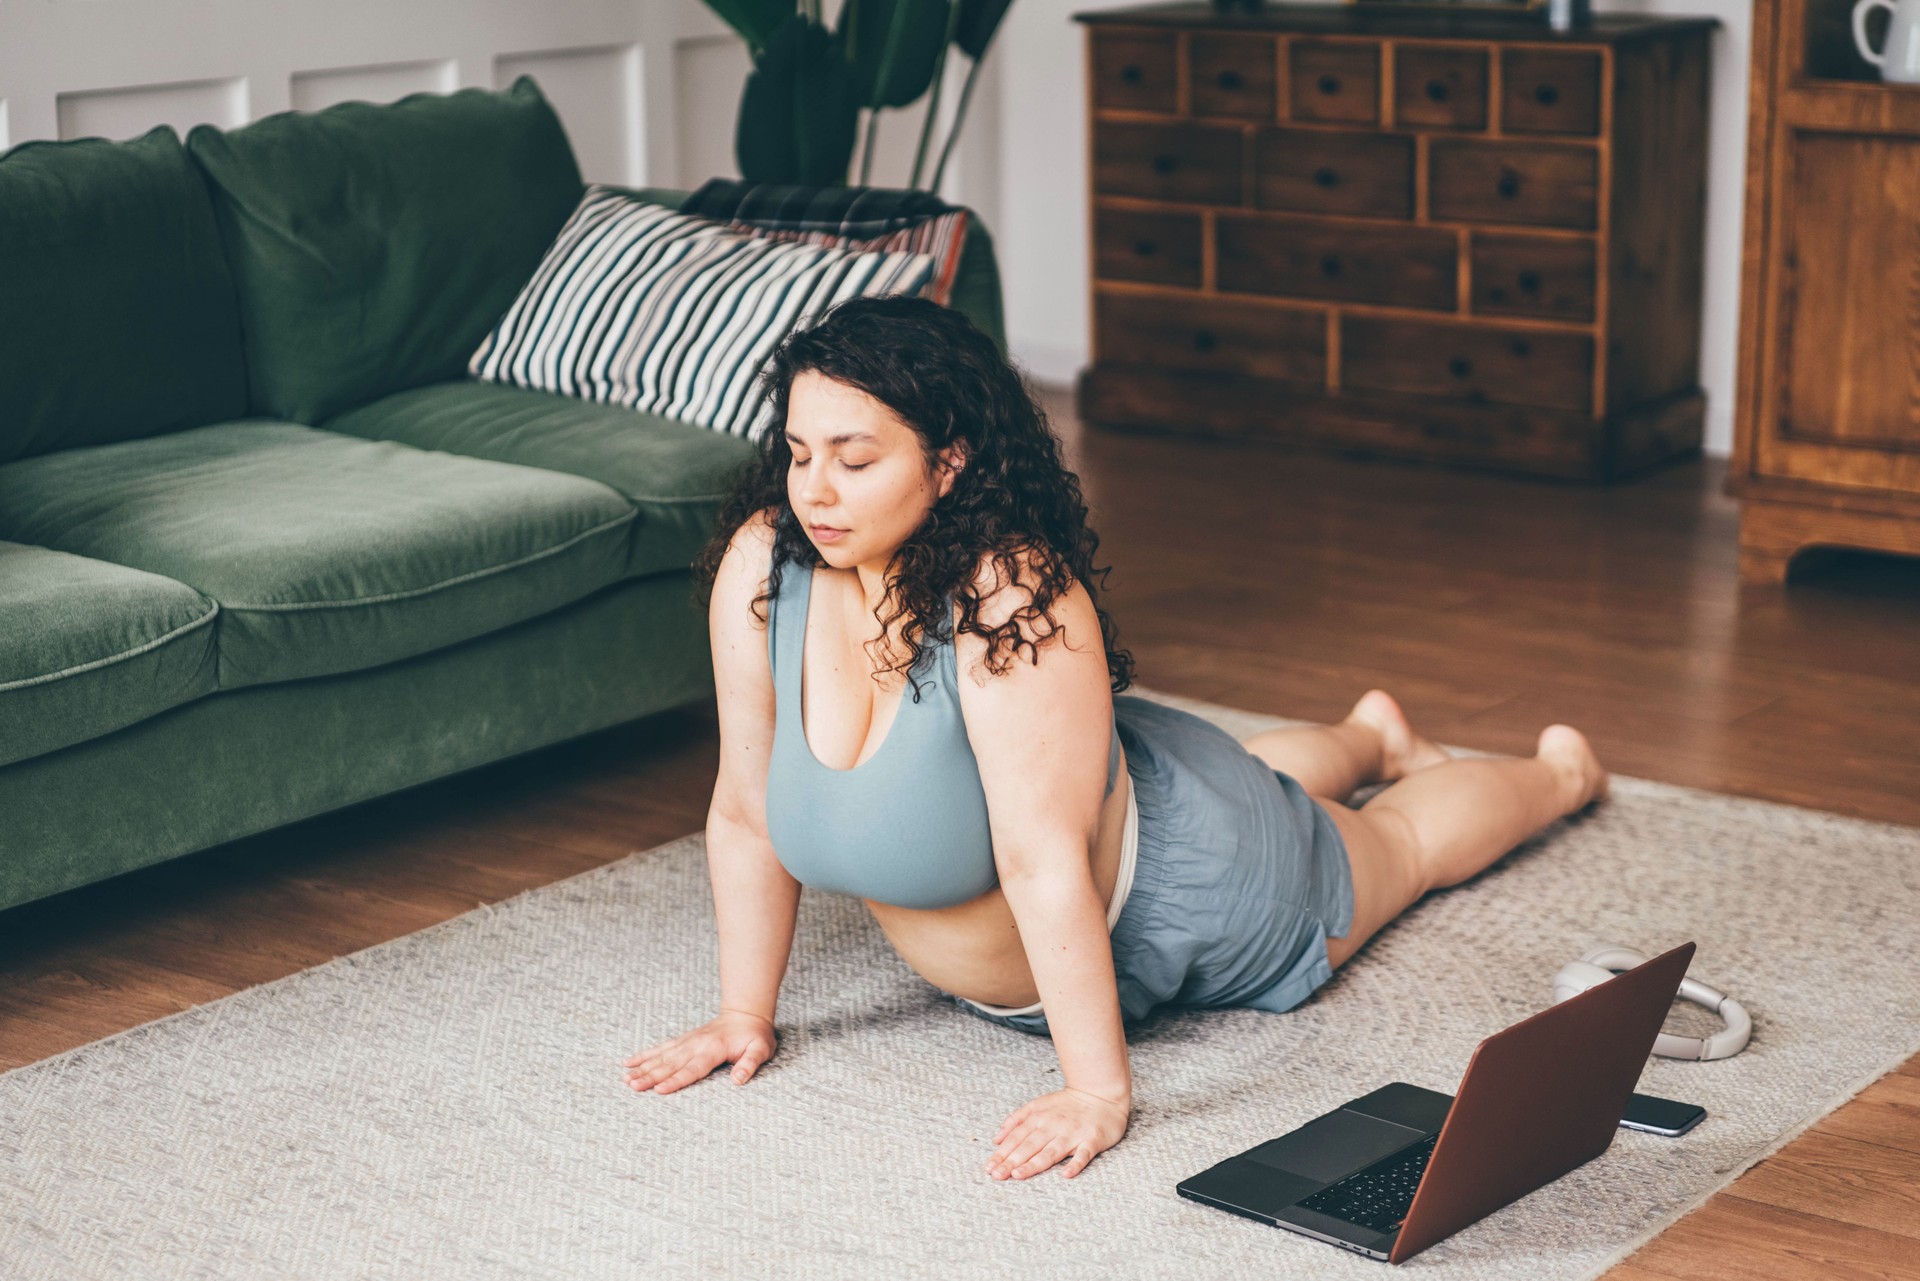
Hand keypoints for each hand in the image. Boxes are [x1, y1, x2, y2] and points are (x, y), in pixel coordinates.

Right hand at [622, 1009, 776, 1094]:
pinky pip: (660, 1048)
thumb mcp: (761, 1050)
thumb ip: (750, 1064)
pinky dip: (644, 1055)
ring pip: (661, 1056)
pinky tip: (628, 1062)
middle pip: (670, 1064)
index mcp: (713, 1050)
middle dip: (650, 1076)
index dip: (675, 1080)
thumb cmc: (755, 1036)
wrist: (746, 1013)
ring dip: (643, 1067)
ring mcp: (687, 1041)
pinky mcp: (683, 1040)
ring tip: (625, 1078)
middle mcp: (696, 1045)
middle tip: (632, 1086)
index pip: (692, 1069)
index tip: (659, 1090)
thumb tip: (738, 1080)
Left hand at [984, 1086, 1130, 1180]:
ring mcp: (1073, 1134)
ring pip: (1051, 1152)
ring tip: (1018, 1175)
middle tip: (996, 1175)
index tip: (989, 1168)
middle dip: (1011, 1161)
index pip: (1016, 1137)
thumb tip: (996, 1138)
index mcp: (1039, 1118)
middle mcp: (1053, 1126)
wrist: (1101, 1094)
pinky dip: (1075, 1164)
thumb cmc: (1068, 1104)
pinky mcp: (1092, 1140)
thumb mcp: (1038, 1105)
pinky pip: (1083, 1154)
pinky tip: (1066, 1174)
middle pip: (1029, 1146)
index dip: (1002, 1152)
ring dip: (1034, 1164)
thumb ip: (1016, 1120)